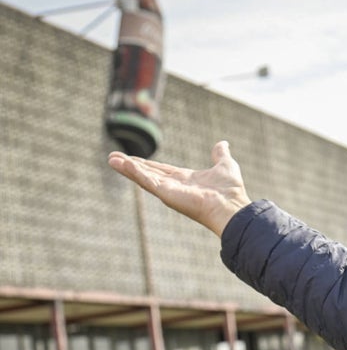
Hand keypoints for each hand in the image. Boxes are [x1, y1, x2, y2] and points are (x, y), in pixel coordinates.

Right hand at [108, 141, 252, 236]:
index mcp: (185, 179)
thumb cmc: (230, 190)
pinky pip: (147, 181)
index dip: (147, 164)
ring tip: (111, 159)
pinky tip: (121, 164)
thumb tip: (223, 144)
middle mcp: (175, 186)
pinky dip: (133, 172)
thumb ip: (220, 154)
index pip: (161, 170)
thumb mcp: (225, 165)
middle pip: (148, 173)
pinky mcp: (166, 194)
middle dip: (131, 166)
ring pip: (144, 177)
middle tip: (113, 157)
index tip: (132, 159)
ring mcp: (169, 191)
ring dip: (127, 168)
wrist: (232, 206)